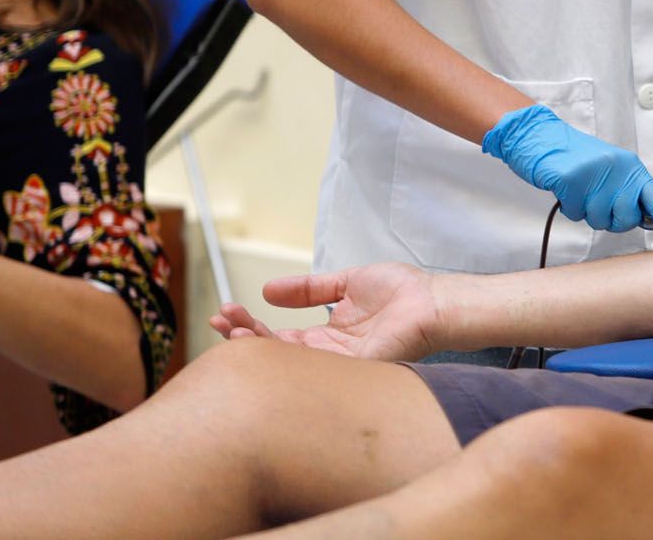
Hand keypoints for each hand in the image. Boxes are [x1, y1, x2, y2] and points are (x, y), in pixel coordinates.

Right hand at [208, 262, 441, 361]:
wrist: (434, 300)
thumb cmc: (402, 292)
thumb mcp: (346, 282)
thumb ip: (309, 288)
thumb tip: (268, 290)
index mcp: (325, 338)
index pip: (277, 338)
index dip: (250, 326)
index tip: (226, 310)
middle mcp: (327, 357)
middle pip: (274, 354)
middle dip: (242, 338)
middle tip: (219, 320)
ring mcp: (337, 367)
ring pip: (287, 365)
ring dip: (255, 347)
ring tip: (230, 330)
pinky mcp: (351, 370)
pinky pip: (313, 370)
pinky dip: (284, 358)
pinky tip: (261, 345)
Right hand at [483, 105, 652, 253]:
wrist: (539, 135)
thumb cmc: (575, 157)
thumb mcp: (611, 171)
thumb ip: (628, 193)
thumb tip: (648, 220)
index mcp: (632, 168)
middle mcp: (620, 170)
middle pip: (627, 220)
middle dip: (611, 221)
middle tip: (596, 202)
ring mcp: (596, 174)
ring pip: (599, 221)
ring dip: (586, 212)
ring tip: (578, 190)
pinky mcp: (572, 179)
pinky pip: (575, 214)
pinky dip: (568, 207)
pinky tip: (565, 189)